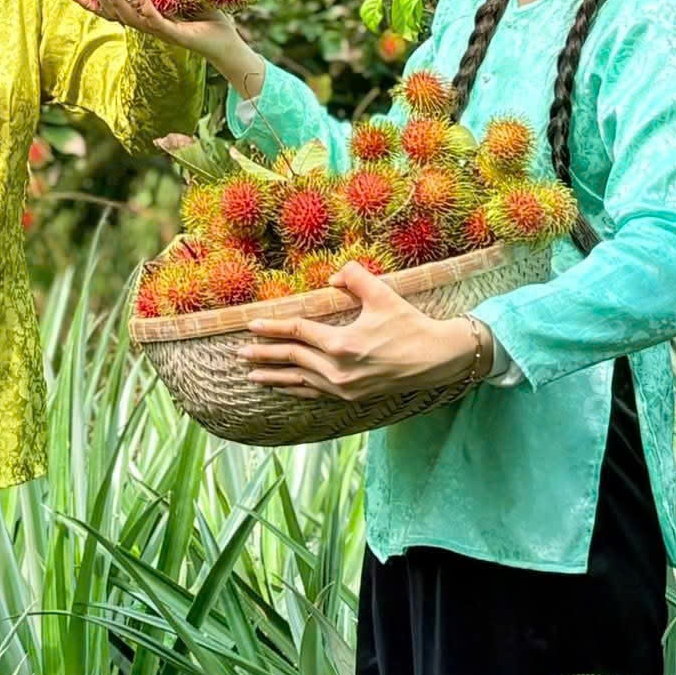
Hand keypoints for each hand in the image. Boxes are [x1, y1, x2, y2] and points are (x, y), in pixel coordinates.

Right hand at [69, 0, 244, 66]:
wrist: (225, 41)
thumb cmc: (206, 15)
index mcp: (147, 16)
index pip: (115, 10)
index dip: (93, 3)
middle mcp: (149, 25)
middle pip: (115, 15)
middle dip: (95, 3)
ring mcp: (160, 31)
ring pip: (131, 18)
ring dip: (117, 0)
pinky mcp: (175, 34)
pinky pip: (157, 22)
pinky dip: (148, 9)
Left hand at [236, 263, 488, 401]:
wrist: (436, 359)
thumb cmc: (409, 325)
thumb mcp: (383, 295)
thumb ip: (354, 277)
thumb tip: (331, 276)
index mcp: (343, 344)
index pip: (297, 332)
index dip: (272, 327)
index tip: (250, 325)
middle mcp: (339, 371)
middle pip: (291, 359)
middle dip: (263, 355)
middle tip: (238, 353)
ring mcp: (345, 388)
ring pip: (299, 381)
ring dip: (274, 377)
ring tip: (251, 375)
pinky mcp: (352, 398)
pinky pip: (315, 394)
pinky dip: (295, 391)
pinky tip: (283, 389)